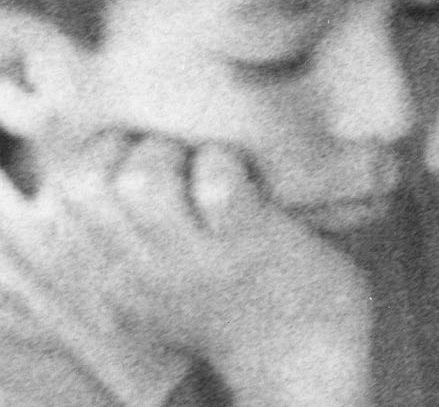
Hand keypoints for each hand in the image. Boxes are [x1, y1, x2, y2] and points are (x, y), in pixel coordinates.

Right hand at [0, 131, 385, 406]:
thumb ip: (139, 248)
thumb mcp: (164, 289)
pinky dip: (229, 164)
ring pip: (142, 180)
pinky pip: (217, 183)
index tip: (140, 152)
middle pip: (91, 184)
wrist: (300, 361)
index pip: (69, 198)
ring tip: (208, 162)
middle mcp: (140, 269)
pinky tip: (248, 177)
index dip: (101, 157)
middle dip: (133, 146)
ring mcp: (192, 258)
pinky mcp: (246, 244)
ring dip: (179, 152)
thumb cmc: (240, 310)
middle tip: (178, 154)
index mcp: (117, 276)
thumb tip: (129, 177)